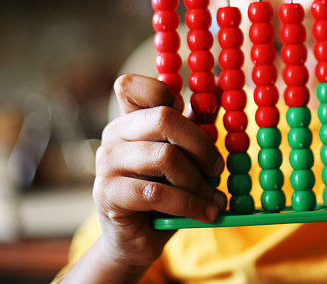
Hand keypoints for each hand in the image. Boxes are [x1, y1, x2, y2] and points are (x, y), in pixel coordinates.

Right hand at [92, 74, 225, 270]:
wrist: (138, 239)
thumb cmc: (167, 191)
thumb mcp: (185, 155)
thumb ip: (195, 123)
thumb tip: (216, 86)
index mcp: (131, 119)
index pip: (134, 86)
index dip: (167, 92)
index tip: (199, 115)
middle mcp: (114, 134)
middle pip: (163, 118)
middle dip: (200, 144)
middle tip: (219, 168)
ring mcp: (107, 163)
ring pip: (164, 157)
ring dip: (198, 182)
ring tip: (216, 199)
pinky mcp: (108, 194)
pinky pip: (157, 192)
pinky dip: (189, 204)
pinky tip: (207, 213)